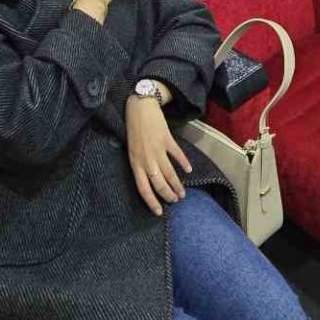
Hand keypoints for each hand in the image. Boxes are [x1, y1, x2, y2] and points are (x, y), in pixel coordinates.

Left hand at [126, 94, 190, 215]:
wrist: (140, 106)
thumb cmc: (133, 128)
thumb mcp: (131, 149)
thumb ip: (139, 163)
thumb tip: (149, 178)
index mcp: (135, 162)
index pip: (143, 188)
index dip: (152, 202)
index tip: (159, 212)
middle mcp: (146, 159)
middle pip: (158, 184)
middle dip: (168, 195)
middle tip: (176, 201)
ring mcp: (157, 149)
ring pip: (169, 173)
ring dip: (177, 185)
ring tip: (182, 193)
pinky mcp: (167, 139)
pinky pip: (177, 155)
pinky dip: (184, 163)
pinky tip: (189, 170)